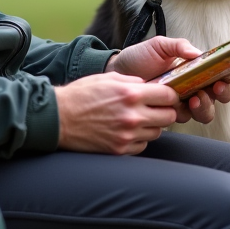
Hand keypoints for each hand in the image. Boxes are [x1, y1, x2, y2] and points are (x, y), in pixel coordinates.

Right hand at [55, 72, 180, 154]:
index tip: (166, 96)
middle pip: (168, 116)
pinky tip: (127, 131)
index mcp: (131, 94)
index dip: (170, 95)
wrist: (59, 118)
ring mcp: (127, 135)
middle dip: (164, 111)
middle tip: (155, 108)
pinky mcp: (120, 149)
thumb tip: (150, 85)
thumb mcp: (108, 78)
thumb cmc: (81, 95)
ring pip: (157, 132)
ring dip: (152, 125)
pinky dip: (139, 139)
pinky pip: (142, 145)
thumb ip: (133, 81)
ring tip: (137, 119)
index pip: (168, 96)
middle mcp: (133, 116)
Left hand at [104, 37, 229, 125]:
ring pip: (202, 113)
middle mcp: (193, 87)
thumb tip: (198, 53)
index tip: (221, 81)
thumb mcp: (160, 45)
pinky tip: (173, 106)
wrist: (118, 71)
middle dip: (216, 98)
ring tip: (192, 100)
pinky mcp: (167, 113)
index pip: (220, 78)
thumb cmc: (141, 56)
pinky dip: (181, 114)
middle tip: (207, 92)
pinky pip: (181, 118)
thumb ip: (179, 46)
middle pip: (216, 99)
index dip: (226, 83)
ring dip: (202, 108)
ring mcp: (181, 102)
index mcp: (196, 70)